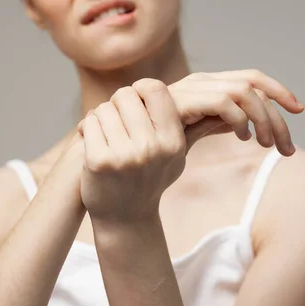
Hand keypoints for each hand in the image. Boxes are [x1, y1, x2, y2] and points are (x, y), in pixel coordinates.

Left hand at [77, 79, 185, 223]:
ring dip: (102, 117)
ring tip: (108, 134)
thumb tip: (216, 108)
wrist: (125, 217)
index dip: (141, 89)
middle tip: (119, 120)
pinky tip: (94, 142)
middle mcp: (151, 147)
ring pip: (105, 108)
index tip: (136, 101)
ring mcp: (124, 155)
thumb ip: (191, 127)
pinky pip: (89, 123)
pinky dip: (88, 128)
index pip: (155, 89)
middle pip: (126, 95)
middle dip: (119, 103)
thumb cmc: (151, 179)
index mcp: (172, 141)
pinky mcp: (99, 161)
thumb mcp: (177, 157)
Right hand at [166, 70, 304, 155]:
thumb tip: (248, 124)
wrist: (130, 154)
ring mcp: (191, 88)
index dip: (279, 90)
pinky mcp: (182, 100)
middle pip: (254, 84)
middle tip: (287, 149)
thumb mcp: (199, 132)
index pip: (252, 77)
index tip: (300, 111)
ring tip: (265, 145)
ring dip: (263, 119)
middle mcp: (201, 81)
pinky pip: (223, 102)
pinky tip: (243, 139)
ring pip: (243, 92)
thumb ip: (220, 123)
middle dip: (277, 116)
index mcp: (208, 86)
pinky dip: (240, 119)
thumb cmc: (160, 143)